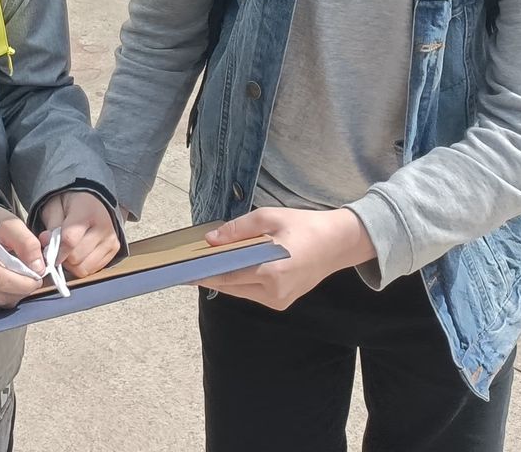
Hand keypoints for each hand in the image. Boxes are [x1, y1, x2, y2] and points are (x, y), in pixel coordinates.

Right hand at [0, 209, 46, 307]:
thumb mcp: (10, 224)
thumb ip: (27, 243)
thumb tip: (38, 269)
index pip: (2, 279)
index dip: (25, 283)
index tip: (38, 277)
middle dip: (22, 290)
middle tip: (33, 280)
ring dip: (14, 295)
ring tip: (22, 280)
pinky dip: (4, 297)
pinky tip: (8, 284)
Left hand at [39, 190, 121, 278]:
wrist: (92, 198)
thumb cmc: (71, 203)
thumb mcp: (55, 207)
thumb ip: (51, 226)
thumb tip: (46, 243)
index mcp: (88, 211)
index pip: (69, 240)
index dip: (56, 250)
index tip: (48, 250)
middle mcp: (104, 227)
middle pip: (76, 257)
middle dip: (63, 257)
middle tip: (58, 248)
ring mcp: (111, 240)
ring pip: (84, 268)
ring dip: (72, 264)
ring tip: (68, 252)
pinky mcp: (114, 249)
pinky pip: (93, 270)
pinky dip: (82, 266)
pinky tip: (79, 254)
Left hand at [202, 206, 373, 311]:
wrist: (337, 244)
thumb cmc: (304, 226)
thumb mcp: (269, 218)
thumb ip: (238, 230)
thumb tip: (210, 240)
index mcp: (273, 272)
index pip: (228, 276)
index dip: (204, 273)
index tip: (183, 269)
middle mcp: (275, 293)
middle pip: (231, 287)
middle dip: (211, 275)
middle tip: (189, 264)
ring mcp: (279, 301)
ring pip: (241, 291)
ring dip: (225, 278)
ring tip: (207, 263)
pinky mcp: (282, 303)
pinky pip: (252, 293)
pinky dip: (240, 281)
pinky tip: (231, 267)